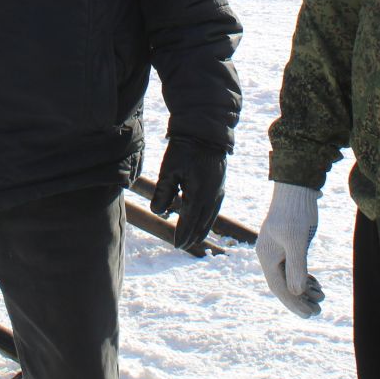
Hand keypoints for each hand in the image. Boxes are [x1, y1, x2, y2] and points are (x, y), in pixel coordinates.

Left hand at [149, 136, 226, 250]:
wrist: (206, 132)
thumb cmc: (185, 150)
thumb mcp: (168, 170)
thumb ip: (162, 193)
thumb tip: (158, 212)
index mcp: (199, 195)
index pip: (189, 222)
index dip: (182, 234)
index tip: (175, 245)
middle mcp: (212, 197)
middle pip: (202, 224)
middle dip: (192, 236)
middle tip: (182, 246)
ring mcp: (219, 192)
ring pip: (211, 218)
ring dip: (201, 229)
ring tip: (193, 239)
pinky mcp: (220, 186)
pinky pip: (215, 209)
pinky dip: (208, 219)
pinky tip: (202, 221)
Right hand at [255, 182, 322, 317]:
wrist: (296, 187)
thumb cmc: (296, 212)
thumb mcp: (298, 240)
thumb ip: (297, 267)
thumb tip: (297, 292)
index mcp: (266, 255)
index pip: (279, 287)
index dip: (294, 303)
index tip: (309, 314)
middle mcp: (268, 254)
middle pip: (282, 284)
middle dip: (300, 300)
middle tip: (318, 311)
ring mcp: (276, 248)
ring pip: (288, 276)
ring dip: (303, 289)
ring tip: (321, 297)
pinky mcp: (285, 243)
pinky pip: (291, 267)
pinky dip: (303, 277)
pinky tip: (315, 282)